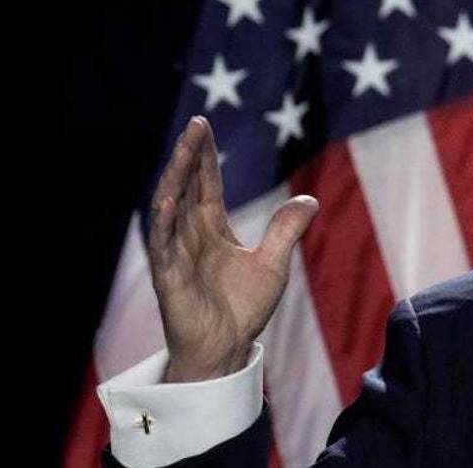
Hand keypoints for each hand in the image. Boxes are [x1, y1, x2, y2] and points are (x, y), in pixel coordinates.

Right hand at [148, 116, 317, 381]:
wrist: (227, 348)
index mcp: (210, 229)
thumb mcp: (274, 263)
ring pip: (171, 207)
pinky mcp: (169, 276)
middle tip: (196, 123)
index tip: (203, 125)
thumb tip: (309, 198)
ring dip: (176, 177)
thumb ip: (287, 230)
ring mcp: (176, 253)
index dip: (204, 156)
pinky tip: (168, 198)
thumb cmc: (243, 309)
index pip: (205, 184)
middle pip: (186, 186)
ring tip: (184, 148)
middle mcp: (189, 234)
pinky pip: (163, 244)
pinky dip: (164, 221)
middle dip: (190, 155)